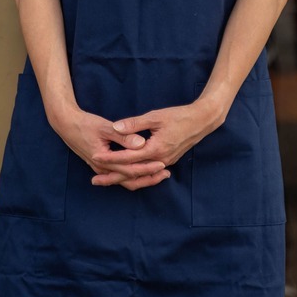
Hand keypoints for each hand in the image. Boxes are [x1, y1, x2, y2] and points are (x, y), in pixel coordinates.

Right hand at [49, 106, 171, 190]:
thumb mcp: (105, 127)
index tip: (162, 164)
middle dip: (149, 178)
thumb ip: (123, 136)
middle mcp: (103, 169)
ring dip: (143, 179)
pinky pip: (120, 176)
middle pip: (130, 180)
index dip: (147, 167)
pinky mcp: (103, 166)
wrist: (66, 125)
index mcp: (104, 160)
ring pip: (125, 181)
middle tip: (166, 173)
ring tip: (160, 175)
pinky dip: (133, 176)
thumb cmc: (85, 124)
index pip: (130, 169)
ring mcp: (102, 169)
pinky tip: (145, 171)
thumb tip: (141, 143)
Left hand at [98, 100, 226, 188]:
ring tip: (106, 179)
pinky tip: (125, 174)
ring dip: (123, 178)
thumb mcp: (155, 117)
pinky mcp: (167, 161)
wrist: (201, 121)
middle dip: (112, 177)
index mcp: (155, 149)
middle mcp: (160, 160)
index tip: (94, 157)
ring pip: (140, 176)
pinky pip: (148, 173)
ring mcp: (165, 162)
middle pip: (132, 173)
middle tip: (94, 180)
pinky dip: (135, 175)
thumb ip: (134, 124)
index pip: (128, 158)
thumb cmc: (179, 116)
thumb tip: (116, 127)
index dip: (110, 158)